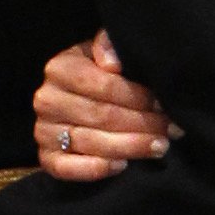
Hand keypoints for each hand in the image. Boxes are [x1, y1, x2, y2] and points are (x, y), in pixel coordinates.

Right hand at [32, 32, 174, 180]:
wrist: (81, 101)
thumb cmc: (102, 76)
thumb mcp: (107, 55)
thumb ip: (111, 46)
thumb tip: (111, 62)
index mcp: (60, 68)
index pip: (104, 86)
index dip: (138, 97)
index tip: (165, 105)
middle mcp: (46, 99)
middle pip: (102, 116)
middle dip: (142, 124)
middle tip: (171, 130)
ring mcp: (43, 131)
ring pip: (91, 143)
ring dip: (131, 147)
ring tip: (160, 147)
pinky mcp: (46, 158)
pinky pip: (69, 169)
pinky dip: (97, 169)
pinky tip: (123, 165)